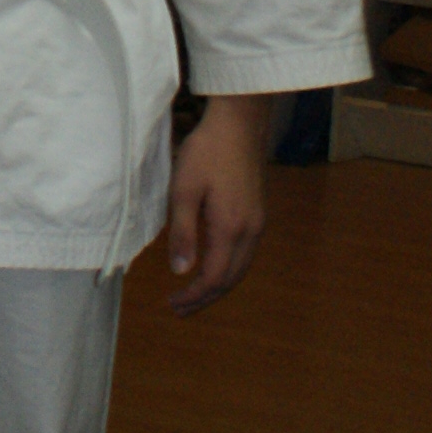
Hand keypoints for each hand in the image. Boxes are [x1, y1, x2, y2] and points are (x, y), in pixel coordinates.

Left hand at [160, 94, 271, 316]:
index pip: (214, 277)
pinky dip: (228, 269)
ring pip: (241, 268)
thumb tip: (181, 272)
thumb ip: (183, 233)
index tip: (173, 304)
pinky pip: (245, 253)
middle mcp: (250, 230)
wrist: (239, 123)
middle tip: (180, 309)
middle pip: (231, 279)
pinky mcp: (258, 212)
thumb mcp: (184, 190)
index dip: (194, 296)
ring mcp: (258, 222)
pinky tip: (213, 266)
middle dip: (206, 298)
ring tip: (194, 294)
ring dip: (218, 285)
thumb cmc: (206, 151)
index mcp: (230, 228)